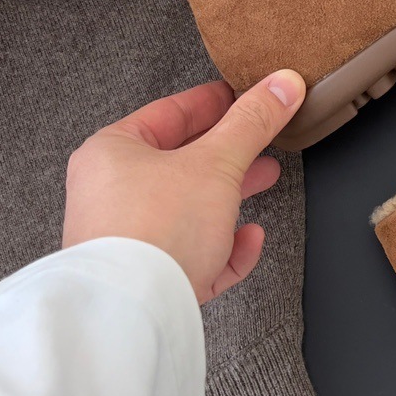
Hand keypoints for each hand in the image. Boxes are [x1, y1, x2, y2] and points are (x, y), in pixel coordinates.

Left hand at [62, 71, 305, 302]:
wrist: (133, 311)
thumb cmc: (154, 229)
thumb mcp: (217, 160)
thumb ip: (253, 122)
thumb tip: (283, 84)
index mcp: (113, 153)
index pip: (170, 114)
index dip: (213, 102)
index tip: (244, 95)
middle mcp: (112, 195)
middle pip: (183, 162)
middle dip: (230, 152)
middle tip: (261, 139)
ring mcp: (128, 241)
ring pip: (189, 209)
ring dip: (232, 195)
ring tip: (266, 180)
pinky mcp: (147, 281)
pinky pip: (192, 255)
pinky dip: (224, 246)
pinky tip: (249, 241)